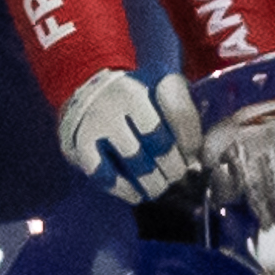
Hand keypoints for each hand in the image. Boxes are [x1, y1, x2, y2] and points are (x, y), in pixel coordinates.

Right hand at [59, 68, 202, 203]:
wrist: (86, 89)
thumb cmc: (134, 94)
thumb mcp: (161, 87)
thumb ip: (182, 115)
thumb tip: (195, 158)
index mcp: (149, 80)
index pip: (180, 116)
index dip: (191, 142)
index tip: (192, 156)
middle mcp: (121, 97)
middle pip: (160, 143)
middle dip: (173, 167)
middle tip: (175, 175)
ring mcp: (98, 120)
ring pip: (136, 162)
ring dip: (153, 182)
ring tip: (159, 187)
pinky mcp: (79, 143)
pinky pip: (105, 175)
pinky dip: (124, 189)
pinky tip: (135, 193)